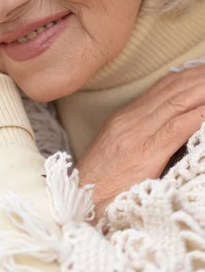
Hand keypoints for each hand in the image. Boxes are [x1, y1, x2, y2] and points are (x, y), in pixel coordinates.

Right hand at [75, 65, 204, 221]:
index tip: (200, 70)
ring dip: (201, 90)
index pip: (162, 88)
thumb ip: (138, 136)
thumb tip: (162, 129)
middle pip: (171, 90)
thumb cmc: (99, 184)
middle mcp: (131, 121)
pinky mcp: (145, 154)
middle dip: (197, 78)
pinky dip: (196, 116)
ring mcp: (137, 135)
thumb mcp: (117, 152)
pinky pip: (175, 129)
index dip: (185, 76)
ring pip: (176, 103)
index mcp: (125, 119)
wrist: (78, 201)